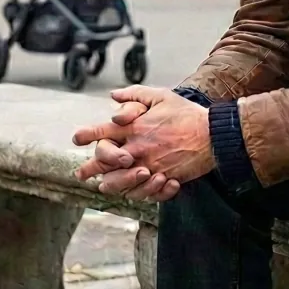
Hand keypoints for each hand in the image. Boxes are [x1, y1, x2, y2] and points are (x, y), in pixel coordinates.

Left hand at [73, 86, 214, 193]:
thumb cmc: (187, 114)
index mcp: (135, 127)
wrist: (212, 135)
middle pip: (104, 162)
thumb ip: (135, 95)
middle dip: (89, 168)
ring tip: (103, 186)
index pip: (103, 131)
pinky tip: (131, 190)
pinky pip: (141, 192)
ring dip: (109, 185)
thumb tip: (113, 96)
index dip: (87, 134)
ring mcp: (148, 165)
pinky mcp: (161, 178)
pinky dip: (135, 192)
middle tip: (81, 174)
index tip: (77, 138)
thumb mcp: (161, 96)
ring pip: (118, 182)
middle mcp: (137, 147)